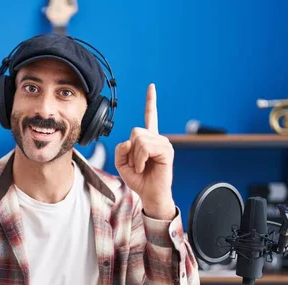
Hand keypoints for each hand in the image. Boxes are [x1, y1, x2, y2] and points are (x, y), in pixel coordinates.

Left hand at [115, 83, 175, 218]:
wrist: (150, 194)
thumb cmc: (138, 179)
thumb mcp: (121, 163)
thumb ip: (120, 149)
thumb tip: (130, 141)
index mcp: (148, 139)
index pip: (151, 116)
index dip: (151, 101)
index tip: (152, 86)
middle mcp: (158, 138)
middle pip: (135, 132)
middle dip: (130, 150)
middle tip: (137, 164)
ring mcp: (164, 143)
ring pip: (138, 140)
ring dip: (134, 157)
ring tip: (142, 167)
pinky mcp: (166, 151)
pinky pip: (144, 148)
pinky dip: (139, 160)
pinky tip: (145, 167)